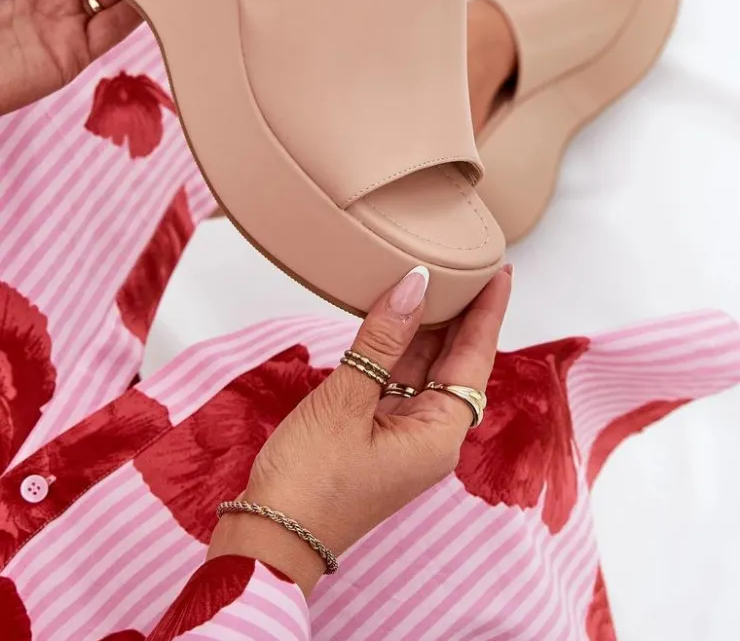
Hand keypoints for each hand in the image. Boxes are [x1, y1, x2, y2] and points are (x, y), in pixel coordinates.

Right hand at [208, 264, 512, 594]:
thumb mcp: (346, 399)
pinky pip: (398, 382)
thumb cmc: (308, 481)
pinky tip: (393, 318)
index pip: (475, 359)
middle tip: (467, 264)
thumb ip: (382, 338)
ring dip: (428, 328)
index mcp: (438, 435)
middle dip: (462, 314)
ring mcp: (403, 438)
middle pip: (456, 363)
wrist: (270, 537)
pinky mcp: (376, 436)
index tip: (499, 271)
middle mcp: (430, 437)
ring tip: (433, 279)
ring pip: (425, 371)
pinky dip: (398, 349)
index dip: (487, 312)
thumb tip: (415, 285)